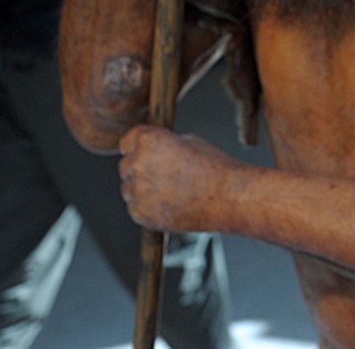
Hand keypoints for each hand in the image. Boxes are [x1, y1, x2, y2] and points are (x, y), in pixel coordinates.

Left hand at [118, 125, 234, 231]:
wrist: (228, 197)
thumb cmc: (216, 168)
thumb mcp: (191, 141)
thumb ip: (166, 144)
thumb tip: (156, 150)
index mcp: (149, 140)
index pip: (126, 141)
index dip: (137, 147)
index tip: (145, 153)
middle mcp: (138, 164)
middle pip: (125, 166)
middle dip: (141, 169)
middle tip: (164, 174)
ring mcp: (137, 191)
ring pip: (129, 189)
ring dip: (143, 189)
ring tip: (171, 190)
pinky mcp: (140, 214)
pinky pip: (136, 208)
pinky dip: (148, 207)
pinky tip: (171, 203)